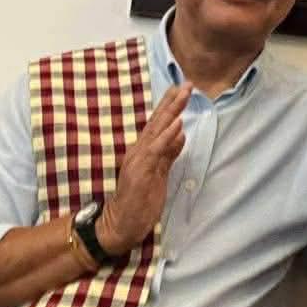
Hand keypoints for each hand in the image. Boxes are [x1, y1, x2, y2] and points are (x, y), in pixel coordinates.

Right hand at [97, 82, 190, 254]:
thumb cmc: (139, 202)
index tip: (181, 90)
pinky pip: (156, 150)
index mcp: (143, 151)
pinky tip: (177, 124)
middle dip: (172, 102)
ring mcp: (139, 159)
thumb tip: (180, 134)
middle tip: (186, 84)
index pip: (158, 124)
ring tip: (183, 95)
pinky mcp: (141, 170)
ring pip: (157, 130)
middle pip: (158, 121)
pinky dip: (167, 136)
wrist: (120, 223)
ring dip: (171, 112)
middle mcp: (139, 150)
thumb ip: (168, 154)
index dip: (169, 107)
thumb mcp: (158, 174)